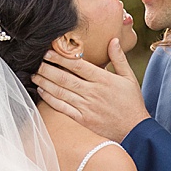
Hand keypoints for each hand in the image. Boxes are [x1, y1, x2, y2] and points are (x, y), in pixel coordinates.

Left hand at [31, 39, 148, 140]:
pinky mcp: (82, 119)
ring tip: (35, 74)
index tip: (49, 51)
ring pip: (61, 92)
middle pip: (65, 77)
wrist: (135, 130)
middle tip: (36, 61)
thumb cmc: (132, 103)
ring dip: (45, 82)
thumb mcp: (129, 78)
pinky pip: (62, 107)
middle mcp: (93, 92)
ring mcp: (86, 107)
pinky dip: (50, 98)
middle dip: (48, 68)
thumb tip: (113, 40)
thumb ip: (119, 58)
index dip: (61, 57)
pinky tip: (42, 91)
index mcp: (104, 80)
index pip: (78, 65)